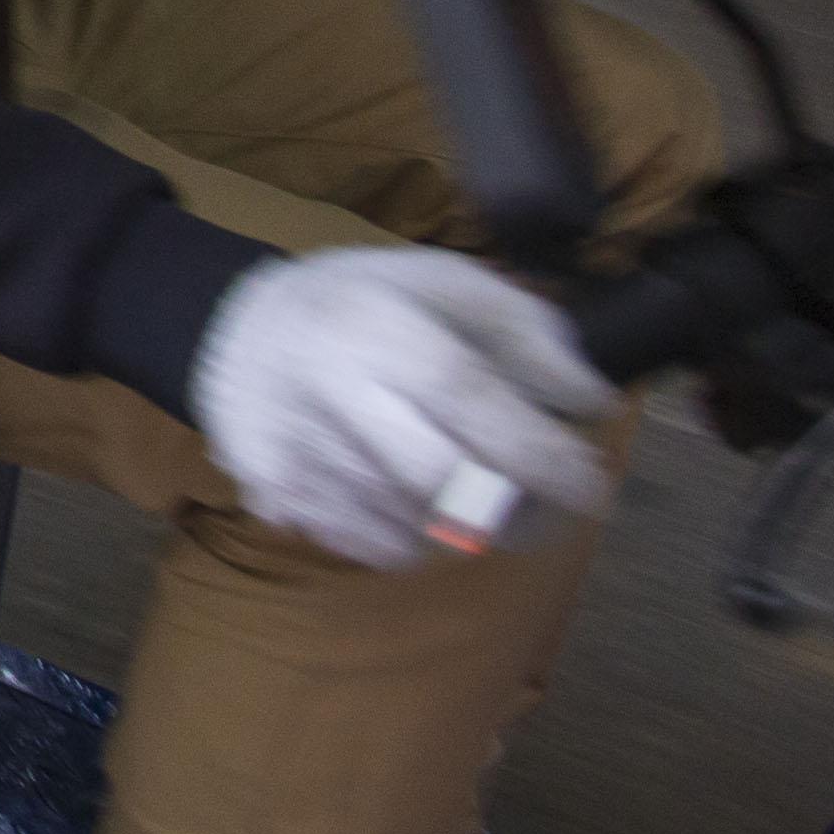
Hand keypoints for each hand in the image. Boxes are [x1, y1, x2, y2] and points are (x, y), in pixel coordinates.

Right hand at [190, 247, 617, 568]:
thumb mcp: (442, 282)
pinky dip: (423, 537)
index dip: (538, 447)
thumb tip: (590, 402)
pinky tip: (416, 497)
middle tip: (556, 509)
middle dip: (518, 509)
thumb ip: (523, 331)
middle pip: (441, 480)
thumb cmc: (365, 306)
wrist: (239, 334)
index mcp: (371, 325)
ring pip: (421, 527)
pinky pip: (385, 550)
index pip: (464, 396)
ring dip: (475, 523)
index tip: (594, 480)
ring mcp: (297, 457)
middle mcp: (326, 393)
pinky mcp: (281, 504)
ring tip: (482, 488)